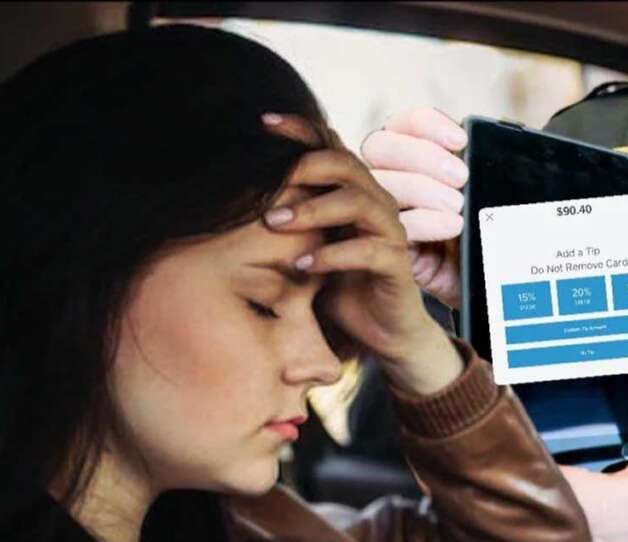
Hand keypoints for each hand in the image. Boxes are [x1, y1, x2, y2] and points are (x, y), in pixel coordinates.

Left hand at [261, 113, 462, 394]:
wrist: (379, 331)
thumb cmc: (336, 285)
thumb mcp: (304, 246)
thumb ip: (284, 218)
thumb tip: (230, 193)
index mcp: (352, 191)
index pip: (330, 146)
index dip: (300, 130)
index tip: (261, 125)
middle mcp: (375, 203)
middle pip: (345, 163)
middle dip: (303, 167)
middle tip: (266, 185)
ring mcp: (389, 232)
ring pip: (358, 201)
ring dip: (313, 209)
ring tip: (275, 224)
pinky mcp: (397, 264)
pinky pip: (368, 251)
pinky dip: (332, 256)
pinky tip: (302, 266)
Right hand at [361, 108, 467, 307]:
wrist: (489, 280)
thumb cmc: (486, 228)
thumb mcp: (486, 191)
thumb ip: (478, 163)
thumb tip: (481, 138)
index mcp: (413, 154)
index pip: (405, 122)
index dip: (428, 124)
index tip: (462, 140)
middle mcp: (388, 175)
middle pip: (381, 145)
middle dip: (422, 156)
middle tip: (460, 178)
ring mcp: (379, 208)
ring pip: (380, 181)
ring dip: (423, 189)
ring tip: (458, 208)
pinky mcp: (381, 244)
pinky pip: (386, 223)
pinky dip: (422, 220)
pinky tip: (451, 226)